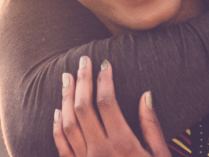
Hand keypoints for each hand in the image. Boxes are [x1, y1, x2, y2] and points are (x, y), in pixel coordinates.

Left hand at [54, 56, 170, 156]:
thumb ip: (151, 126)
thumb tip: (146, 95)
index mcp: (122, 144)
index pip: (107, 102)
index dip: (104, 80)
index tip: (105, 63)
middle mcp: (99, 151)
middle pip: (84, 107)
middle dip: (82, 81)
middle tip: (82, 61)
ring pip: (68, 123)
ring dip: (66, 97)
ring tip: (67, 78)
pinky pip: (62, 145)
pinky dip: (57, 125)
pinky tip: (57, 111)